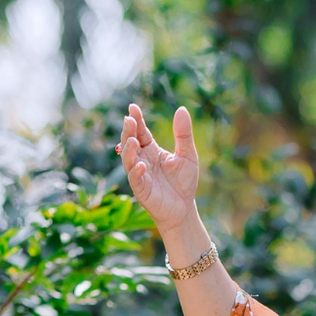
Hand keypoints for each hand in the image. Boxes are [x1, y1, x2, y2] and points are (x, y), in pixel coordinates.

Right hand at [115, 103, 202, 232]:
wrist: (184, 208)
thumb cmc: (184, 182)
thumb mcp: (187, 154)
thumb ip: (183, 134)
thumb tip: (182, 109)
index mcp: (151, 149)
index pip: (140, 131)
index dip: (136, 119)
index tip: (133, 107)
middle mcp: (142, 159)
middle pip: (130, 142)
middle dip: (128, 131)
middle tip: (129, 120)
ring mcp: (140, 174)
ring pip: (128, 160)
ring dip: (128, 150)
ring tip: (132, 141)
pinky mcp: (141, 190)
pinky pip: (135, 179)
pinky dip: (136, 172)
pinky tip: (142, 165)